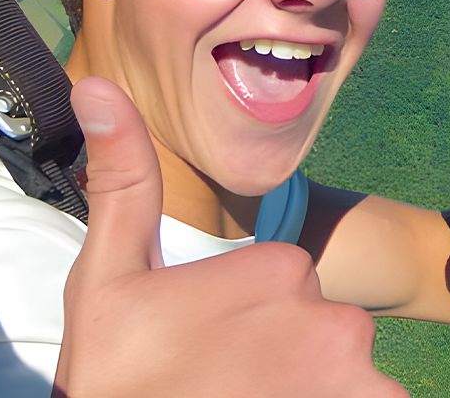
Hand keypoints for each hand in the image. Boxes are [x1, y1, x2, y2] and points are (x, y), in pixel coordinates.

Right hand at [54, 77, 406, 397]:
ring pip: (348, 376)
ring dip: (312, 392)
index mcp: (278, 268)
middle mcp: (333, 318)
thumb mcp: (108, 281)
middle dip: (283, 358)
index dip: (245, 320)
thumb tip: (94, 82)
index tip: (206, 348)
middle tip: (223, 384)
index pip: (285, 283)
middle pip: (321, 329)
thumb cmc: (116, 381)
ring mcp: (355, 381)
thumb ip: (124, 183)